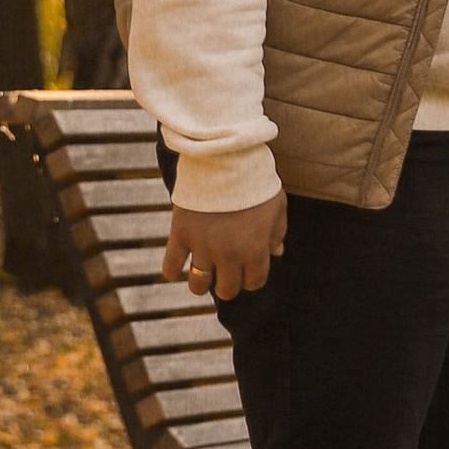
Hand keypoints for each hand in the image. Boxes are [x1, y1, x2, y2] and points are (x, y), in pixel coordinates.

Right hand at [162, 190, 288, 300]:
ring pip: (198, 286)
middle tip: (225, 271)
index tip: (246, 268)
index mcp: (255, 250)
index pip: (254, 282)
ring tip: (203, 270)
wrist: (225, 157)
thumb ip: (277, 232)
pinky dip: (172, 271)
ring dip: (201, 282)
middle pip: (227, 290)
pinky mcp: (180, 235)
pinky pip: (171, 267)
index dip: (251, 277)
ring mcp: (203, 246)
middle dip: (227, 283)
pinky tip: (178, 266)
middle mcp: (229, 254)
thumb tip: (276, 252)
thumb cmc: (255, 181)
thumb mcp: (276, 205)